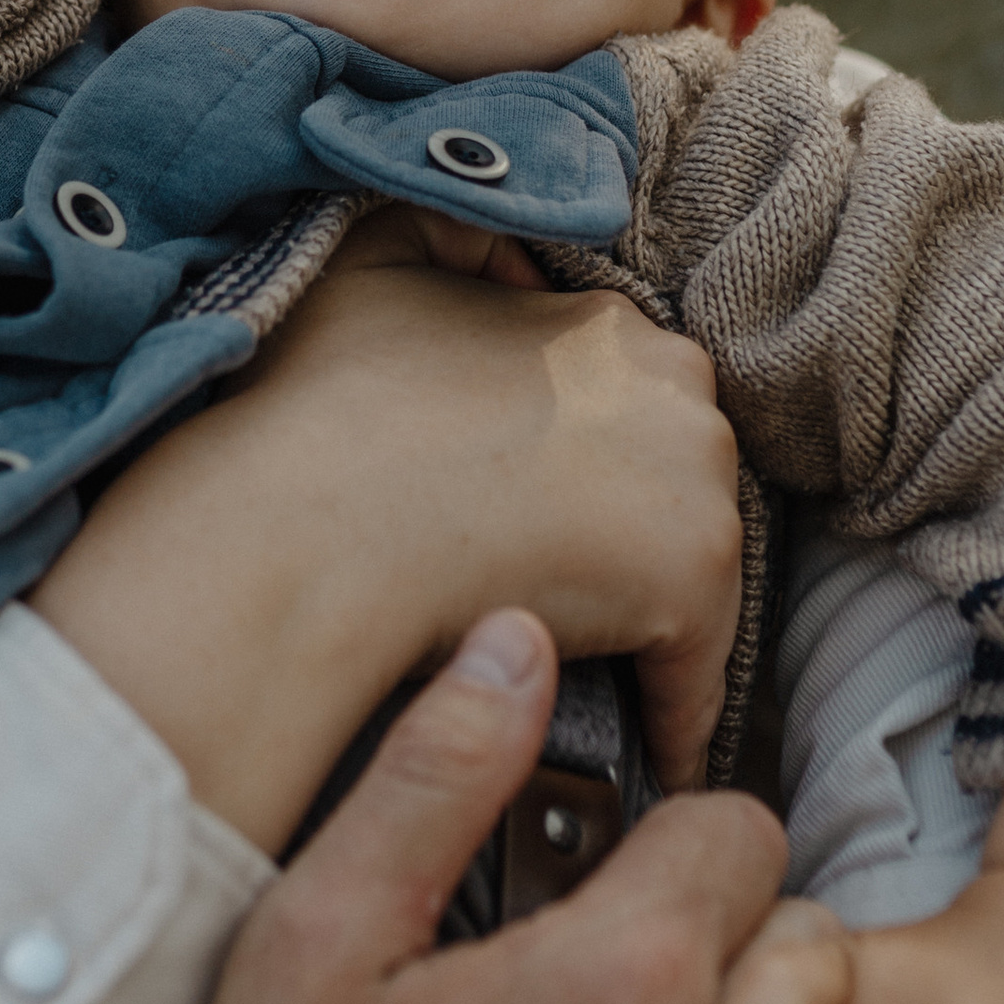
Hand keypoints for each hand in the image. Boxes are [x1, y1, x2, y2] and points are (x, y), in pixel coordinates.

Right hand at [34, 222, 743, 842]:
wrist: (306, 522)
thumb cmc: (321, 407)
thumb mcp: (379, 260)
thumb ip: (454, 242)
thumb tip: (495, 260)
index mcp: (611, 321)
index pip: (629, 410)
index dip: (588, 470)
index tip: (554, 520)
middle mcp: (677, 385)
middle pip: (675, 482)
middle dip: (627, 534)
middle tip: (568, 600)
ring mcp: (696, 479)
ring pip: (687, 570)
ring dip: (647, 620)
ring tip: (597, 679)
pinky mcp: (694, 577)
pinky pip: (697, 676)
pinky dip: (671, 718)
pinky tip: (645, 761)